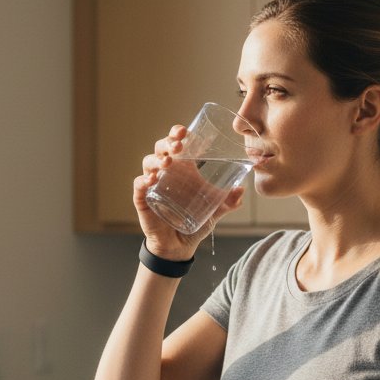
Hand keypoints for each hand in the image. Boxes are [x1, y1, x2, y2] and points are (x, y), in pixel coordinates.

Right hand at [134, 125, 244, 257]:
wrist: (179, 247)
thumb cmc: (194, 223)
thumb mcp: (214, 212)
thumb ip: (228, 202)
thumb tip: (241, 190)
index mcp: (182, 170)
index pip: (177, 144)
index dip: (179, 134)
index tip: (187, 131)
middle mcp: (166, 173)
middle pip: (161, 148)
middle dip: (168, 142)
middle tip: (179, 145)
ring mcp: (153, 185)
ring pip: (149, 162)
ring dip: (157, 159)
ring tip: (167, 163)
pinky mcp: (143, 199)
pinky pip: (139, 185)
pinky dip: (143, 180)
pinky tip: (152, 180)